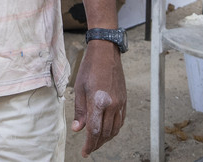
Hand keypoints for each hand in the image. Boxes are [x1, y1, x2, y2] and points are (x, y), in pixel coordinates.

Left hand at [72, 40, 125, 155]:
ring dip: (106, 139)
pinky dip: (114, 129)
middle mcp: (112, 104)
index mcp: (98, 101)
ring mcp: (120, 102)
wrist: (106, 52)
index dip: (89, 144)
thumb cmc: (90, 67)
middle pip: (105, 133)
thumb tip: (78, 129)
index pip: (94, 131)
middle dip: (97, 144)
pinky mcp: (124, 99)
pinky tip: (108, 130)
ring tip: (97, 142)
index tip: (84, 152)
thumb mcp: (79, 88)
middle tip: (89, 149)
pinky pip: (121, 120)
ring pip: (115, 129)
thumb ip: (79, 111)